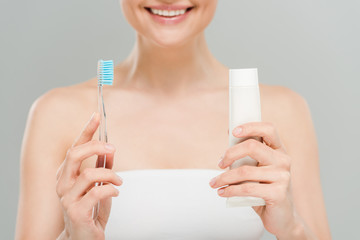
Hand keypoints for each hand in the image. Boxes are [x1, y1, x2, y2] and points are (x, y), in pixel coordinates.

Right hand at [55, 113, 122, 239]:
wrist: (83, 238)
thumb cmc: (91, 210)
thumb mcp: (98, 185)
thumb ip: (102, 168)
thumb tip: (110, 149)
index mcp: (67, 174)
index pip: (74, 147)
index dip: (86, 130)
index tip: (96, 115)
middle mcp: (63, 183)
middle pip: (74, 154)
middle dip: (96, 147)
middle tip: (112, 148)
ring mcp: (67, 198)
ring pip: (89, 174)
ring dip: (110, 174)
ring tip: (119, 180)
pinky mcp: (76, 211)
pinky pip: (97, 192)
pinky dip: (111, 189)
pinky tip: (116, 192)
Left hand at [209, 122, 302, 238]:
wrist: (282, 218)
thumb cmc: (265, 190)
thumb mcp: (257, 169)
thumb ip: (247, 154)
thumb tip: (229, 132)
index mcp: (279, 151)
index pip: (268, 129)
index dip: (250, 126)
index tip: (233, 131)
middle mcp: (283, 161)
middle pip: (252, 146)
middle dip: (230, 153)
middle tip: (219, 163)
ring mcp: (283, 177)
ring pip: (245, 171)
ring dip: (224, 177)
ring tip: (215, 183)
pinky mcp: (278, 193)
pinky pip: (247, 188)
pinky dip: (230, 190)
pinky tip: (222, 192)